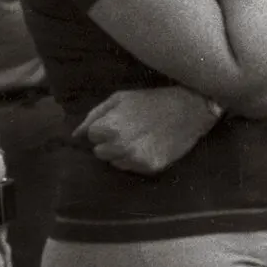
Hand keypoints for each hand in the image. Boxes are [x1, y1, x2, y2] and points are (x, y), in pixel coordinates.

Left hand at [75, 85, 221, 173]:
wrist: (190, 108)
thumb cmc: (152, 100)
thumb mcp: (120, 98)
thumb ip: (94, 116)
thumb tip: (75, 135)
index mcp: (109, 128)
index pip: (91, 137)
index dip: (104, 127)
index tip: (119, 121)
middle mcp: (120, 147)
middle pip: (100, 152)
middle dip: (110, 142)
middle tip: (129, 130)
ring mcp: (135, 159)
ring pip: (114, 162)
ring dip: (122, 152)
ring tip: (140, 138)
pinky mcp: (150, 167)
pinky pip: (131, 168)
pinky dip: (136, 159)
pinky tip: (149, 146)